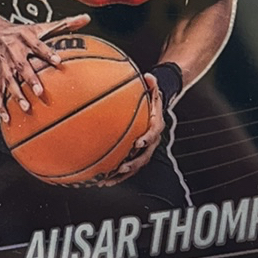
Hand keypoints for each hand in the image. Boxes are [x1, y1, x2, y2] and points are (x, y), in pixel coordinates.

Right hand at [0, 14, 89, 123]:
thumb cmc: (21, 32)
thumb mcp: (41, 26)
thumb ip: (64, 24)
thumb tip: (85, 18)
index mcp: (26, 38)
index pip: (38, 45)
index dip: (47, 52)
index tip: (58, 61)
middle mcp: (14, 51)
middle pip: (22, 65)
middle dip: (30, 79)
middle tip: (40, 92)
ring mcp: (4, 64)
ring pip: (9, 80)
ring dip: (17, 94)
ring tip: (26, 107)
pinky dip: (1, 105)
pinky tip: (7, 117)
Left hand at [96, 72, 165, 186]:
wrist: (157, 111)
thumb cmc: (152, 101)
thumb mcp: (154, 91)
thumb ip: (152, 84)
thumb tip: (149, 76)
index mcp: (156, 126)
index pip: (154, 134)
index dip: (147, 140)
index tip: (137, 143)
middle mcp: (152, 141)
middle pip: (144, 156)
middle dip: (132, 164)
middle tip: (121, 168)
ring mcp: (144, 150)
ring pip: (134, 166)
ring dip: (121, 175)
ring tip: (107, 180)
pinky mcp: (136, 155)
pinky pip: (127, 167)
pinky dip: (115, 175)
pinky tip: (101, 179)